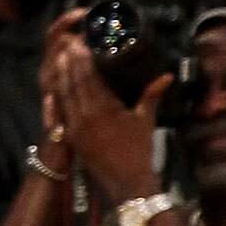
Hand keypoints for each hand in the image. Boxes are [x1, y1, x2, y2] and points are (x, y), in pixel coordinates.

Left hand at [43, 27, 165, 208]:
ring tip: (62, 57)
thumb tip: (167, 75)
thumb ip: (153, 94)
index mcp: (102, 107)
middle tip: (70, 44)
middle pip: (73, 81)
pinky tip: (58, 85)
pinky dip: (60, 96)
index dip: (83, 58)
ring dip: (62, 75)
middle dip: (71, 62)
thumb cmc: (138, 150)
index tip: (81, 42)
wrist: (127, 183)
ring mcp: (76, 125)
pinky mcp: (72, 136)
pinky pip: (63, 111)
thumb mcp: (145, 120)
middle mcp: (85, 114)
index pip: (88, 76)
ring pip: (65, 94)